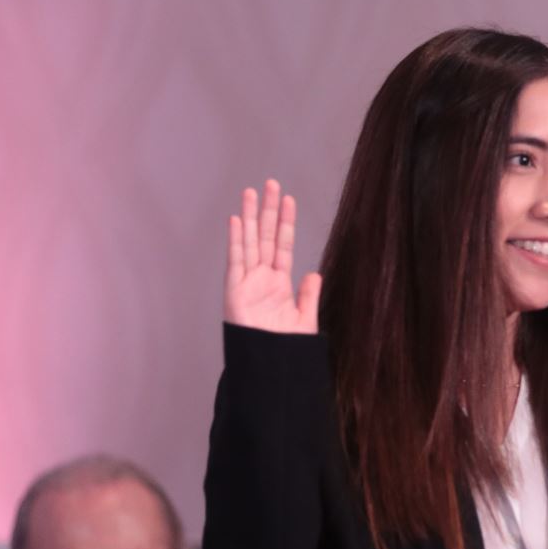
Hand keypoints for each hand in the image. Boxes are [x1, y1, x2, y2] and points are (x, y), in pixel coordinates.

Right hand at [225, 179, 321, 332]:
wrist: (272, 364)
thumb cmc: (286, 347)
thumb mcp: (304, 319)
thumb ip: (308, 296)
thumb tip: (313, 273)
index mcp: (279, 283)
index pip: (282, 245)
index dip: (285, 223)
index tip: (288, 200)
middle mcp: (262, 277)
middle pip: (264, 236)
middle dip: (267, 210)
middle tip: (271, 184)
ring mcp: (247, 281)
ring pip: (249, 241)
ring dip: (249, 217)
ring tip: (251, 192)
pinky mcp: (234, 290)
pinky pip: (235, 260)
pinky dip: (235, 240)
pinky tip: (236, 220)